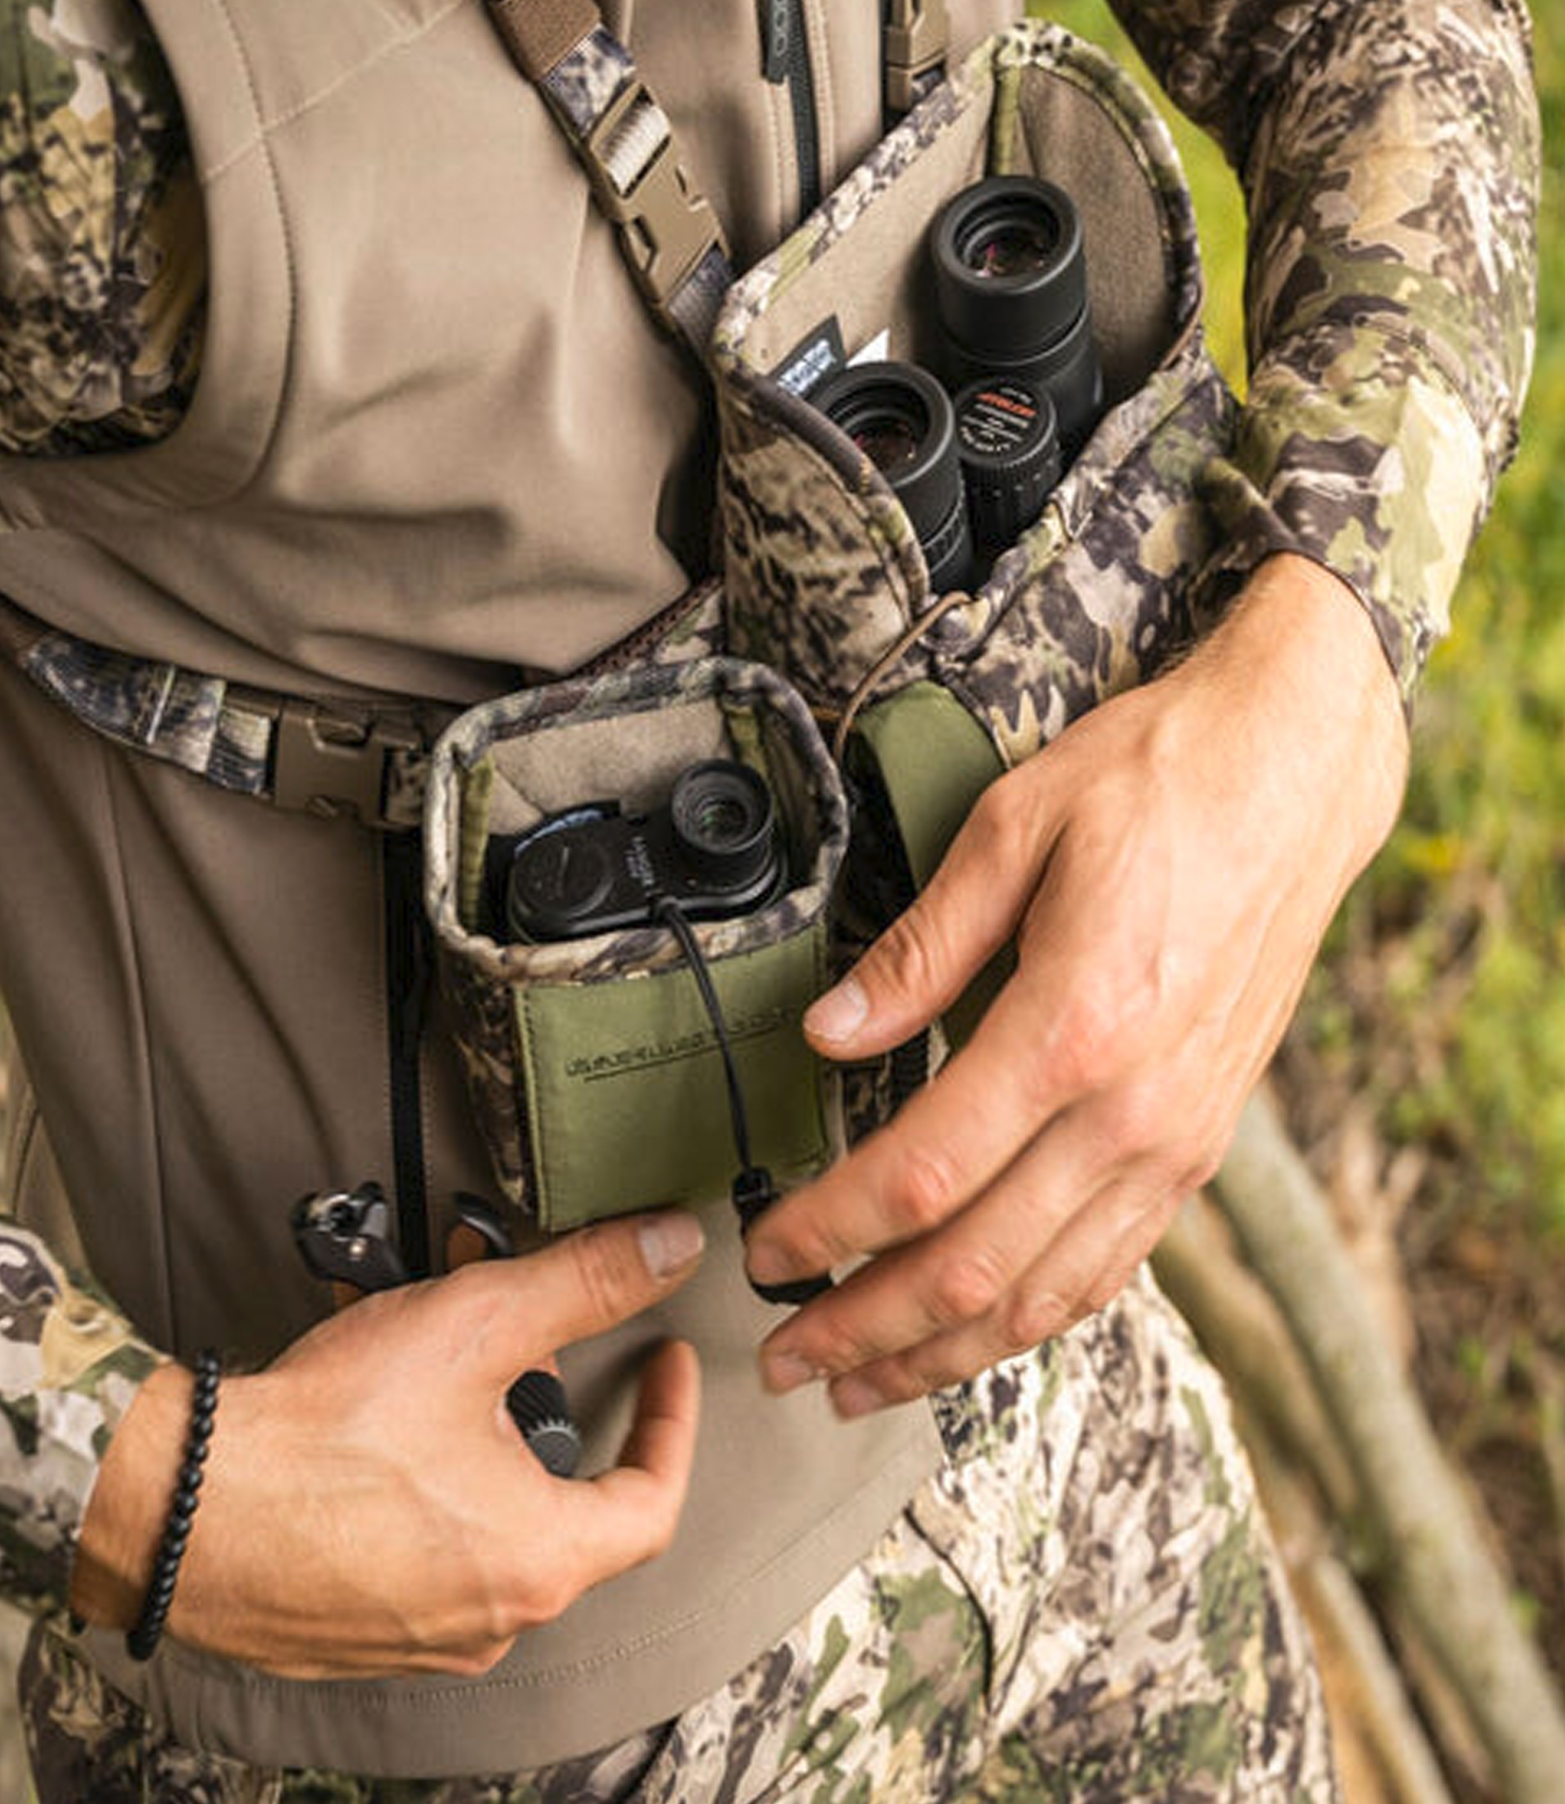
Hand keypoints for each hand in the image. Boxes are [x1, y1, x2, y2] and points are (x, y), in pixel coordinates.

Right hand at [70, 1209, 704, 1677]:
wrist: (177, 1504)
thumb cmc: (321, 1436)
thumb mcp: (476, 1326)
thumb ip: (584, 1283)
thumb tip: (667, 1249)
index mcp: (538, 1560)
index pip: (653, 1499)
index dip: (670, 1421)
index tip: (662, 1365)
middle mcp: (490, 1618)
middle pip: (563, 1501)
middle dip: (552, 1407)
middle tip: (522, 1344)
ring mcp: (419, 1632)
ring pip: (488, 1522)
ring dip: (482, 1437)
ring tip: (443, 1363)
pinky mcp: (356, 1627)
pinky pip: (422, 1550)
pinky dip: (425, 1482)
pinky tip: (385, 1420)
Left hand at [745, 555, 1406, 1415]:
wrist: (1293, 777)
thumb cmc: (1158, 783)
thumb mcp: (1014, 829)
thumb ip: (918, 950)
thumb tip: (829, 1033)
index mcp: (1073, 1028)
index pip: (922, 1175)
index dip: (829, 1228)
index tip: (766, 1249)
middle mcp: (1132, 1110)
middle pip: (976, 1267)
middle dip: (867, 1327)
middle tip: (786, 1358)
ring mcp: (1177, 1139)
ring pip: (1047, 1293)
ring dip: (945, 1352)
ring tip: (863, 1381)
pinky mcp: (1202, 1143)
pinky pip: (1113, 1266)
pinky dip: (1036, 1318)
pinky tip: (982, 1334)